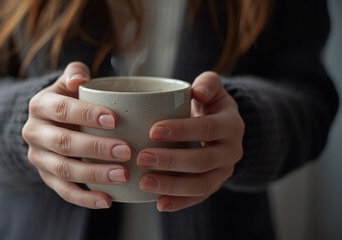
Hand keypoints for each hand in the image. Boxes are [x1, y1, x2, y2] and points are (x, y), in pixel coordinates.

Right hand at [22, 62, 131, 208]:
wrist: (49, 123)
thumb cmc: (68, 100)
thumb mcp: (68, 83)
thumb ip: (75, 74)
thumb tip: (79, 79)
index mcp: (40, 106)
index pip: (62, 110)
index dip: (87, 114)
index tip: (114, 119)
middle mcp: (34, 133)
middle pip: (64, 143)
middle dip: (97, 148)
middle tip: (127, 151)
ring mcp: (39, 158)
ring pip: (64, 170)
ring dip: (95, 174)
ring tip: (124, 175)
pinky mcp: (46, 178)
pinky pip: (64, 192)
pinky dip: (85, 199)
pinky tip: (108, 200)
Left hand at [136, 72, 244, 211]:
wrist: (220, 126)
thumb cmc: (208, 104)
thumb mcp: (212, 87)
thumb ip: (208, 83)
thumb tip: (198, 91)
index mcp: (231, 124)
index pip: (208, 128)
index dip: (182, 130)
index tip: (153, 131)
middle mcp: (232, 151)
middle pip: (203, 160)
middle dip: (171, 161)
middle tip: (141, 158)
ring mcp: (224, 171)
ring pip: (202, 184)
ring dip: (172, 186)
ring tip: (144, 183)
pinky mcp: (214, 185)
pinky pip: (199, 197)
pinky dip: (180, 202)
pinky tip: (158, 204)